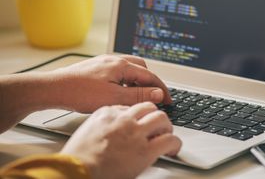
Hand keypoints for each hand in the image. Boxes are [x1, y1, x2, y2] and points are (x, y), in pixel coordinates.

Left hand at [52, 54, 171, 112]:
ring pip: (129, 69)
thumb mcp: (114, 98)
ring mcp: (104, 62)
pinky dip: (125, 80)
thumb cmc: (80, 92)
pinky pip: (117, 71)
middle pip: (141, 68)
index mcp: (122, 65)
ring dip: (137, 81)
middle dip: (150, 82)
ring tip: (137, 96)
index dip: (161, 89)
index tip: (168, 100)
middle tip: (154, 97)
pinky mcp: (95, 67)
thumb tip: (158, 93)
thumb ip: (138, 96)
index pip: (150, 76)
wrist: (53, 88)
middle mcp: (114, 59)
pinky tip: (118, 92)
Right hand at [61, 102, 181, 178]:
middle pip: (148, 107)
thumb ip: (102, 127)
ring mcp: (135, 133)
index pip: (129, 107)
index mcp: (107, 113)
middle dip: (154, 115)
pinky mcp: (145, 150)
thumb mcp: (86, 133)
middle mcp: (123, 119)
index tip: (139, 122)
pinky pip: (169, 140)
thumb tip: (112, 132)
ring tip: (167, 135)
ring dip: (166, 126)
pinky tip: (173, 149)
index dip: (137, 116)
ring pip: (162, 118)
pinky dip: (175, 143)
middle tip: (158, 126)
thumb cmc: (76, 159)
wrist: (75, 172)